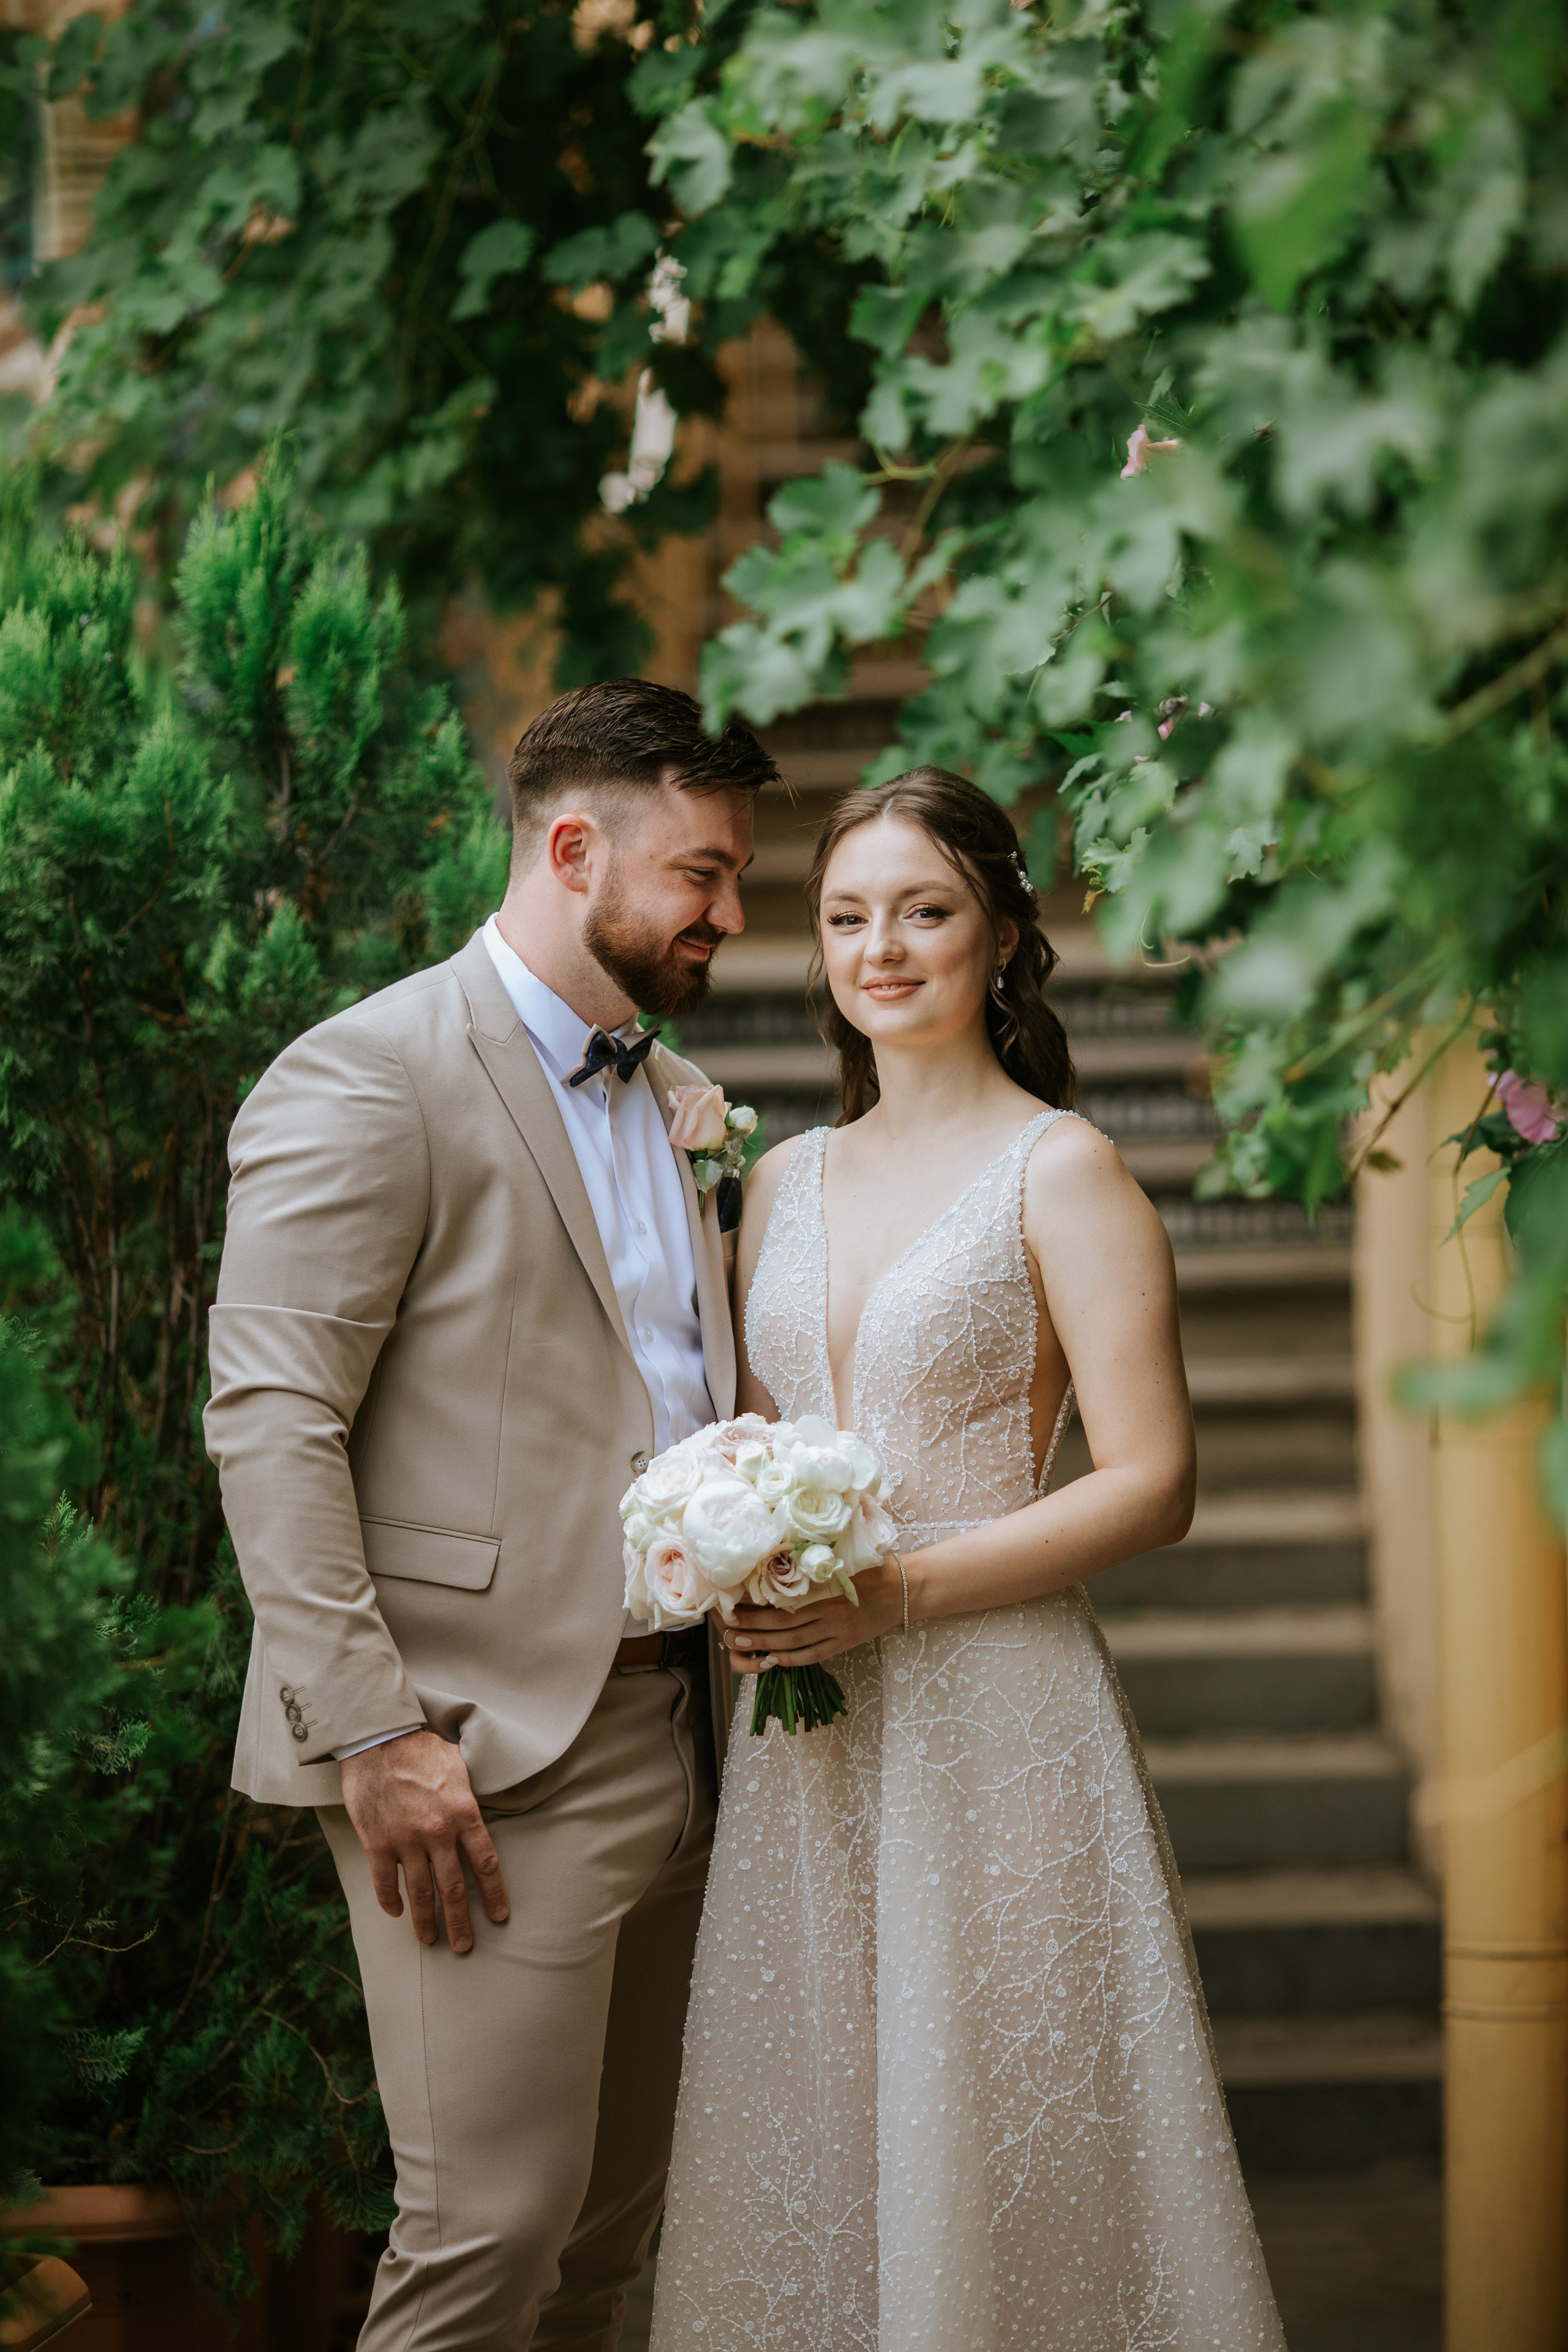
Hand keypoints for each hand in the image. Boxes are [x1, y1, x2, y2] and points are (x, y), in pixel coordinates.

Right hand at [339, 1730, 508, 1953]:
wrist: (378, 1738)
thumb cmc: (421, 1748)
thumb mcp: (459, 1766)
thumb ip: (470, 1796)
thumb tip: (482, 1811)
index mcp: (464, 1813)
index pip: (486, 1863)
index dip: (493, 1894)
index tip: (499, 1916)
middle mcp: (438, 1831)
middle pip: (453, 1888)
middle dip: (460, 1922)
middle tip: (465, 1946)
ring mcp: (406, 1840)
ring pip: (421, 1892)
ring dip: (426, 1921)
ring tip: (430, 1940)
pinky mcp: (377, 1842)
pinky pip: (385, 1882)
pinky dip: (391, 1901)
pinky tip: (396, 1912)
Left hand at [722, 1558, 903, 1671]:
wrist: (905, 1589)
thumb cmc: (873, 1568)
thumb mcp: (844, 1557)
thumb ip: (815, 1560)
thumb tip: (779, 1551)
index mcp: (826, 1587)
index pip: (782, 1597)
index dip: (755, 1600)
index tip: (733, 1598)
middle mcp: (828, 1611)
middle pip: (781, 1622)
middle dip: (751, 1625)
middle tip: (726, 1626)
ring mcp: (836, 1630)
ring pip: (793, 1642)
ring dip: (763, 1644)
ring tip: (739, 1643)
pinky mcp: (845, 1643)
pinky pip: (813, 1655)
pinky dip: (790, 1660)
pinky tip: (771, 1660)